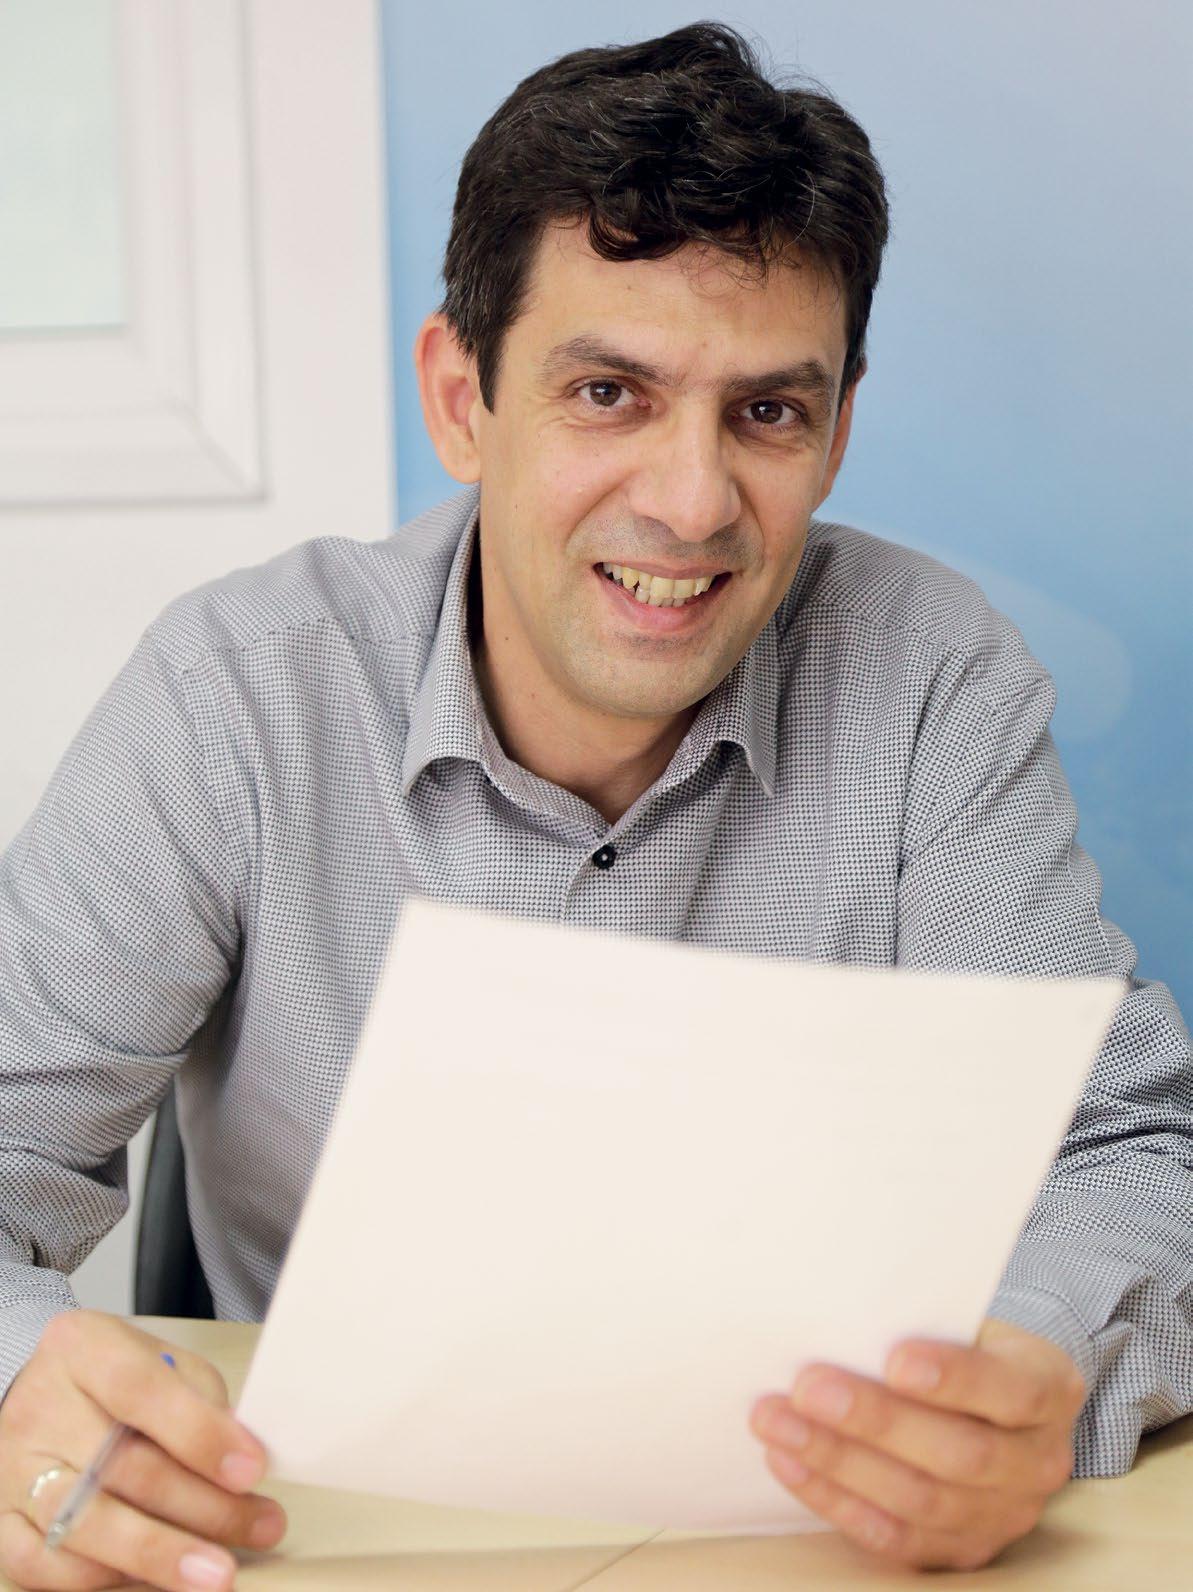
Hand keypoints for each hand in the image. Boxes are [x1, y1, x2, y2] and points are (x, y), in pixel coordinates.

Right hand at [0, 1309, 285, 1590]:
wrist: (37, 1395)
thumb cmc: (111, 1378)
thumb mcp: (159, 1358)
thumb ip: (198, 1399)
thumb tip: (238, 1458)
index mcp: (81, 1349)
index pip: (141, 1391)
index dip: (200, 1434)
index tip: (251, 1469)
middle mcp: (38, 1408)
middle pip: (121, 1467)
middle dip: (201, 1506)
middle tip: (257, 1526)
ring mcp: (12, 1470)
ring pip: (85, 1525)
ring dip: (159, 1555)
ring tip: (216, 1572)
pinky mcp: (1, 1524)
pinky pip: (46, 1568)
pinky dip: (104, 1580)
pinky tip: (153, 1578)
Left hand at [748, 1315, 1085, 1571]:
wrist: (1003, 1400)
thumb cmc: (968, 1346)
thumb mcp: (968, 1320)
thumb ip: (923, 1323)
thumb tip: (843, 1319)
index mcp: (1049, 1389)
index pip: (1012, 1391)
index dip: (955, 1379)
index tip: (895, 1359)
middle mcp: (1038, 1463)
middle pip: (959, 1454)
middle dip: (876, 1421)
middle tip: (807, 1388)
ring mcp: (1003, 1515)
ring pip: (920, 1501)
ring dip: (838, 1462)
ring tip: (779, 1424)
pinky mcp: (962, 1550)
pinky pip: (895, 1538)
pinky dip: (835, 1500)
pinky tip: (789, 1465)